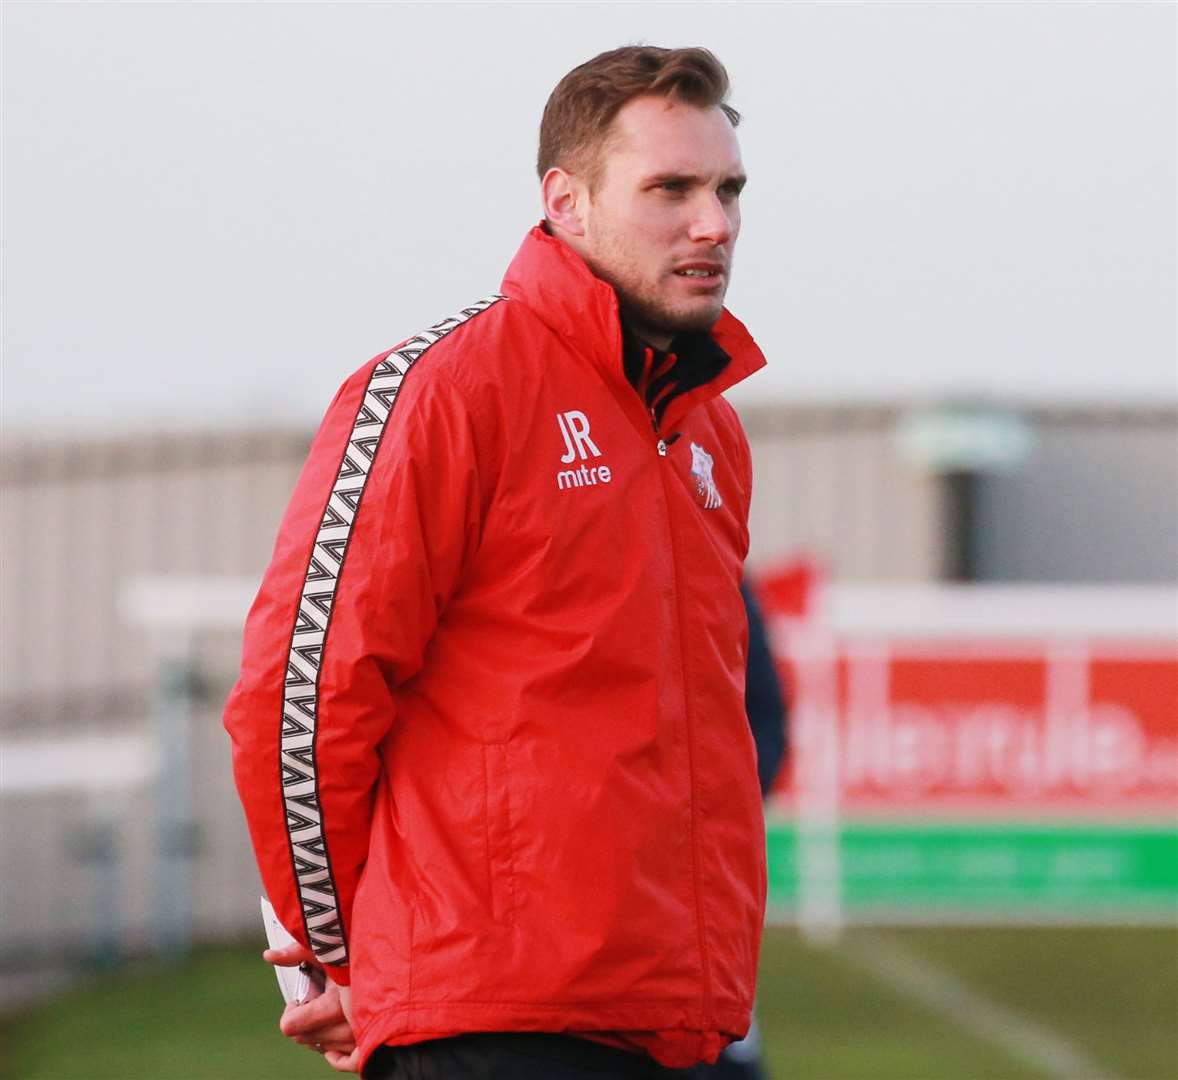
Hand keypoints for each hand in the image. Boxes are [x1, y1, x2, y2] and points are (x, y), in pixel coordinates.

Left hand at [265, 943, 359, 1072]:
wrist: (396, 963)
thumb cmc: (363, 956)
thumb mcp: (331, 951)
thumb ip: (299, 952)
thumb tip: (269, 955)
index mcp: (335, 1007)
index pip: (291, 1026)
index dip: (290, 1011)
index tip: (299, 999)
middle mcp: (348, 1028)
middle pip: (304, 1038)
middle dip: (304, 1020)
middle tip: (315, 1000)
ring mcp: (360, 1038)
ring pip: (322, 1048)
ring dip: (319, 1033)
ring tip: (329, 1011)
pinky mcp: (370, 1044)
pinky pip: (347, 1063)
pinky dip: (336, 1057)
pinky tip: (331, 1047)